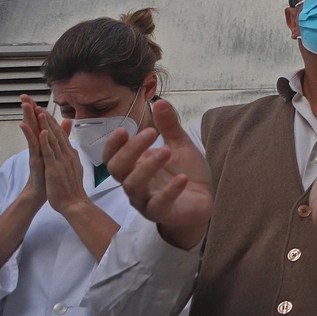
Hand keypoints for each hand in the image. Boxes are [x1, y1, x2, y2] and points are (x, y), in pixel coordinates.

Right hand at [16, 97, 50, 206]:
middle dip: (30, 110)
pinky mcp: (36, 160)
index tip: (33, 97)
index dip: (37, 110)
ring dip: (29, 119)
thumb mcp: (56, 151)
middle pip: (34, 124)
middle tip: (23, 96)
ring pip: (32, 132)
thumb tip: (66, 121)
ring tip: (25, 105)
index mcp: (44, 142)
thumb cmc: (49, 173)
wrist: (43, 192)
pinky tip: (30, 128)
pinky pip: (34, 147)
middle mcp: (39, 145)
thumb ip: (60, 135)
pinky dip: (32, 137)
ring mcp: (37, 152)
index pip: (40, 123)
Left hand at [34, 107, 91, 215]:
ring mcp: (61, 160)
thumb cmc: (71, 188)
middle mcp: (67, 154)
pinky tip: (41, 131)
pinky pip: (49, 152)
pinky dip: (45, 141)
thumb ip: (70, 155)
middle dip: (45, 117)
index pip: (60, 134)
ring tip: (38, 111)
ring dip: (45, 124)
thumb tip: (70, 147)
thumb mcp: (72, 168)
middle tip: (36, 104)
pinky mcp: (55, 168)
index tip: (43, 110)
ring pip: (52, 139)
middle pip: (56, 132)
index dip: (51, 121)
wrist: (74, 203)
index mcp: (70, 154)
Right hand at [106, 100, 212, 248]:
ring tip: (166, 151)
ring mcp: (145, 200)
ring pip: (133, 186)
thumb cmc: (185, 172)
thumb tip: (161, 101)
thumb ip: (169, 126)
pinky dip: (169, 191)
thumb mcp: (179, 145)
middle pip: (117, 169)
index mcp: (134, 166)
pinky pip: (158, 205)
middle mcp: (134, 184)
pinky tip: (182, 178)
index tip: (124, 129)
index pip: (111, 156)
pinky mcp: (162, 214)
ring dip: (148, 167)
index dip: (113, 144)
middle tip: (151, 132)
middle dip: (130, 150)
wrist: (205, 199)